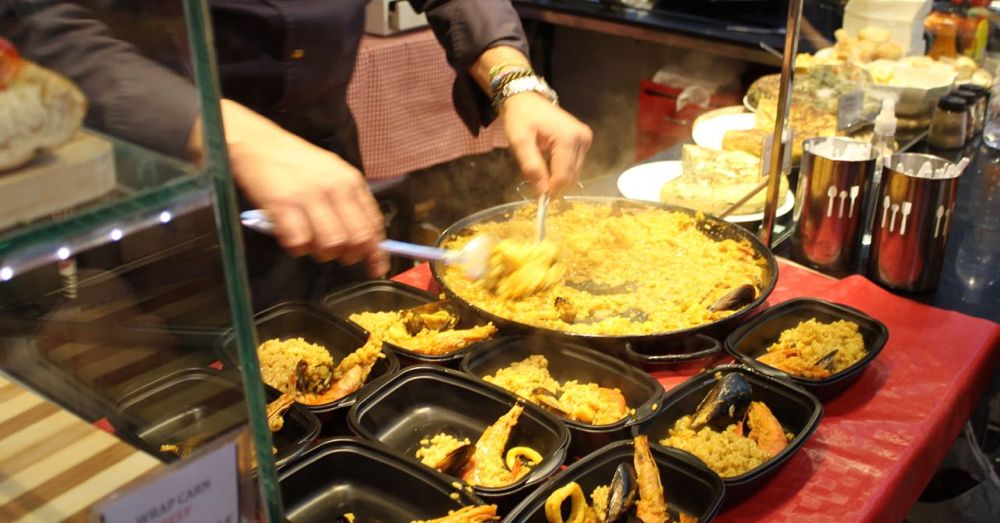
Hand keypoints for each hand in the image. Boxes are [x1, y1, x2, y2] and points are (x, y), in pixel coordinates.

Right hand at [220, 100, 388, 276]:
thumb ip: (349, 202)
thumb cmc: (295, 162)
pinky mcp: (283, 204)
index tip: (377, 268)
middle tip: (338, 256)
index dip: (376, 252)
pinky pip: (299, 242)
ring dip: (322, 253)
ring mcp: (309, 196)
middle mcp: (335, 188)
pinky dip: (297, 247)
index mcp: (351, 181)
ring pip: (331, 245)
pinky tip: (291, 237)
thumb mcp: (332, 173)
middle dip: (350, 256)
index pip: (373, 224)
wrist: (257, 142)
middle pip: (356, 239)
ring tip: (310, 243)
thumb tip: (364, 239)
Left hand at [500, 93, 592, 196]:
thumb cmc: (521, 117)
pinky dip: (562, 171)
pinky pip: (574, 165)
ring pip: (574, 172)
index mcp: (568, 137)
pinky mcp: (584, 141)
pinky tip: (549, 169)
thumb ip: (532, 167)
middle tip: (537, 191)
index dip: (552, 191)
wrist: (527, 99)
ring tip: (541, 177)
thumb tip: (541, 192)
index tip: (539, 200)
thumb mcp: (520, 142)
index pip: (563, 175)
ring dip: (559, 180)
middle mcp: (582, 138)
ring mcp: (585, 139)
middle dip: (555, 187)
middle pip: (571, 175)